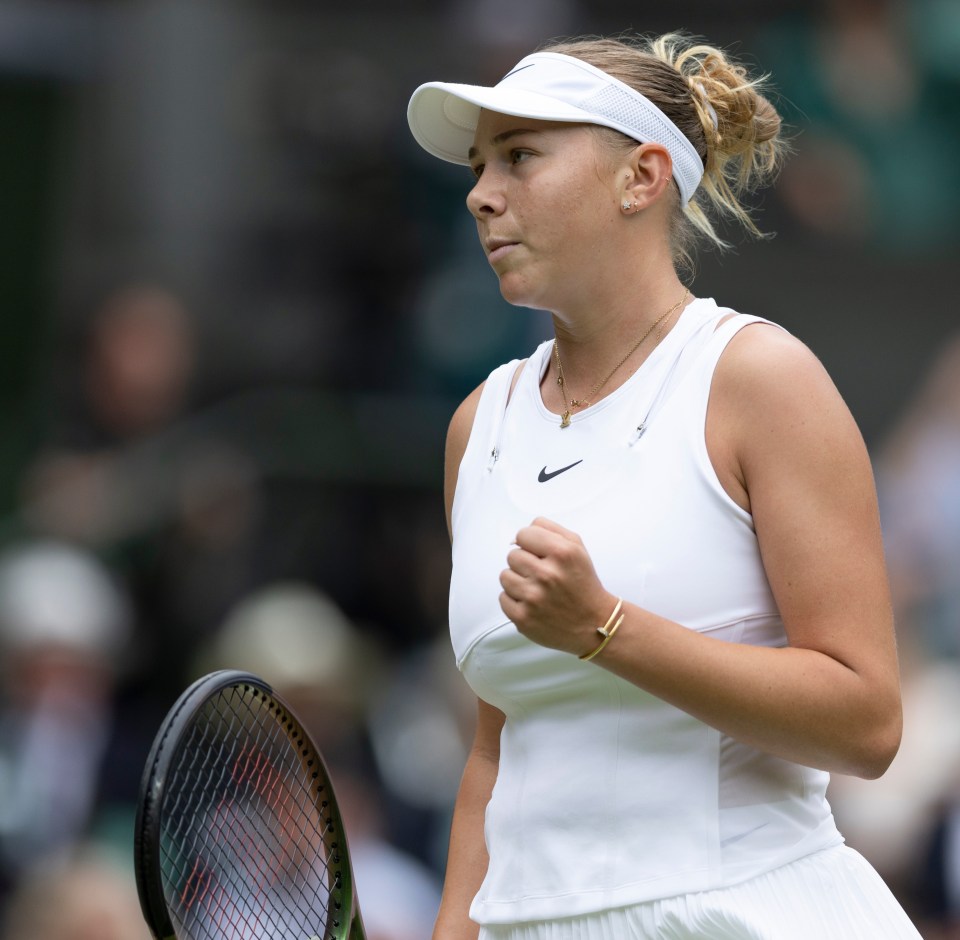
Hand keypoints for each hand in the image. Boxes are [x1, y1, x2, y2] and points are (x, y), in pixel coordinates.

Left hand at [499, 517, 615, 656]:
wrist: (594, 624)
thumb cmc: (582, 583)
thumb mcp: (577, 547)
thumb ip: (549, 529)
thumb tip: (522, 531)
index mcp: (562, 553)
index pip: (522, 534)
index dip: (530, 543)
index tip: (538, 554)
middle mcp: (547, 574)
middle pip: (512, 555)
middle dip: (525, 563)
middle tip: (542, 574)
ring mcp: (534, 598)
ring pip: (505, 576)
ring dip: (518, 581)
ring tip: (536, 589)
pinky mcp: (523, 618)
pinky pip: (503, 598)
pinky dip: (514, 600)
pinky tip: (532, 603)